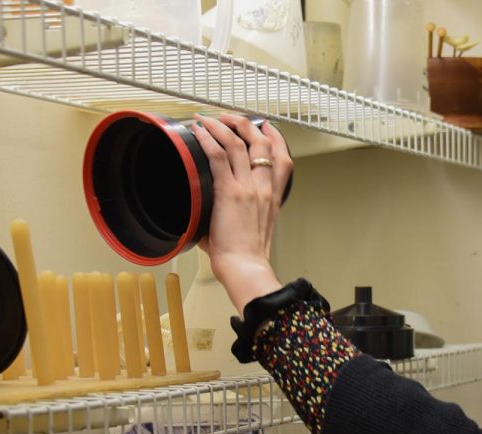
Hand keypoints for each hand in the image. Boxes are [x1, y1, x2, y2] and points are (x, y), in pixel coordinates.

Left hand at [189, 114, 292, 311]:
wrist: (245, 267)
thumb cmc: (247, 256)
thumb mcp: (253, 230)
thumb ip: (239, 215)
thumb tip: (210, 215)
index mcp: (273, 197)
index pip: (283, 159)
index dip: (275, 138)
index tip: (266, 128)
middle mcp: (263, 188)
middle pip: (262, 143)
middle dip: (247, 124)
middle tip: (232, 119)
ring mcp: (247, 187)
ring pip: (238, 143)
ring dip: (223, 125)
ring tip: (210, 119)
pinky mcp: (229, 191)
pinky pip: (218, 154)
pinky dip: (207, 138)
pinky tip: (199, 130)